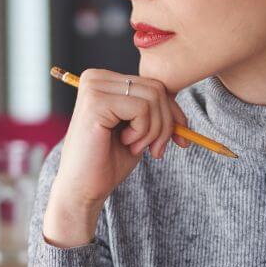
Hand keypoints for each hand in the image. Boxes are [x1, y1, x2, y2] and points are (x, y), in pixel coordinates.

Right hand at [47, 69, 189, 221]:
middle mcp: (96, 77)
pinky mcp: (95, 102)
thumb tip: (182, 107)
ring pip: (153, 97)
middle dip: (166, 124)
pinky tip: (125, 143)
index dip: (172, 113)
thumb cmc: (108, 162)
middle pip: (157, 88)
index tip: (179, 140)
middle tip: (155, 149)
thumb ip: (156, 111)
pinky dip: (142, 132)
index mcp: (105, 80)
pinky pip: (141, 108)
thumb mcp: (141, 131)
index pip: (155, 84)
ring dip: (154, 130)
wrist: (83, 188)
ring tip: (135, 147)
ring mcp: (94, 87)